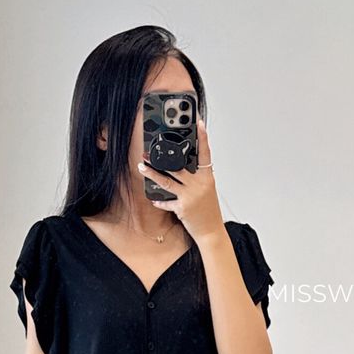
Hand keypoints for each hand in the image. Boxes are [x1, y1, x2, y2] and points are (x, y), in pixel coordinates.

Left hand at [137, 114, 222, 242]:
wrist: (211, 230)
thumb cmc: (209, 210)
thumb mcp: (207, 190)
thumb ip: (198, 177)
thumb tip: (184, 167)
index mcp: (207, 177)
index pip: (205, 153)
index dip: (203, 137)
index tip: (199, 123)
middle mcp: (198, 184)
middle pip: (178, 166)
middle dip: (162, 159)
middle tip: (149, 152)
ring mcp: (190, 195)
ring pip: (166, 181)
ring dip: (152, 174)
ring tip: (141, 167)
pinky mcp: (182, 207)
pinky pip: (166, 202)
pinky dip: (159, 201)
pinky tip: (153, 199)